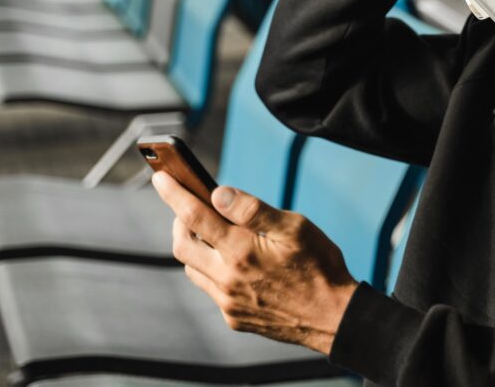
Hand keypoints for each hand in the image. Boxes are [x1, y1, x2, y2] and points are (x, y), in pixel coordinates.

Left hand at [151, 171, 357, 354]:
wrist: (333, 316)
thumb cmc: (319, 265)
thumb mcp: (294, 227)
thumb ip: (252, 210)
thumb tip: (218, 192)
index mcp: (241, 251)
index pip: (194, 216)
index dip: (174, 194)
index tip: (161, 177)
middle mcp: (227, 278)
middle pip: (182, 245)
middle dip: (178, 221)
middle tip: (188, 207)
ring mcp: (228, 301)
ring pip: (193, 269)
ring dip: (194, 247)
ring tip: (211, 233)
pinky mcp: (234, 317)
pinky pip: (211, 289)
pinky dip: (212, 270)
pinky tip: (232, 263)